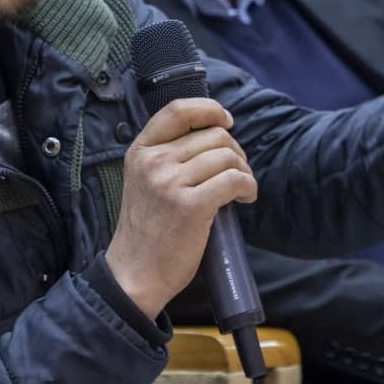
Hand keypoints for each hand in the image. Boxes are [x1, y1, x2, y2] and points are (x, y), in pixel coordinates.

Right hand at [105, 98, 256, 319]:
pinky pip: (233, 180)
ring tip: (241, 189)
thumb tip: (216, 136)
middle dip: (235, 152)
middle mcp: (154, 161)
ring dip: (244, 171)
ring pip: (227, 156)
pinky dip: (248, 187)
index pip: (178, 109)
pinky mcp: (190, 206)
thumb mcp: (144, 181)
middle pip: (213, 135)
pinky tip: (244, 198)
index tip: (226, 120)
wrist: (134, 274)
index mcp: (140, 150)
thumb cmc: (147, 230)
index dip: (209, 109)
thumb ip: (169, 156)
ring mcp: (170, 183)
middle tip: (236, 173)